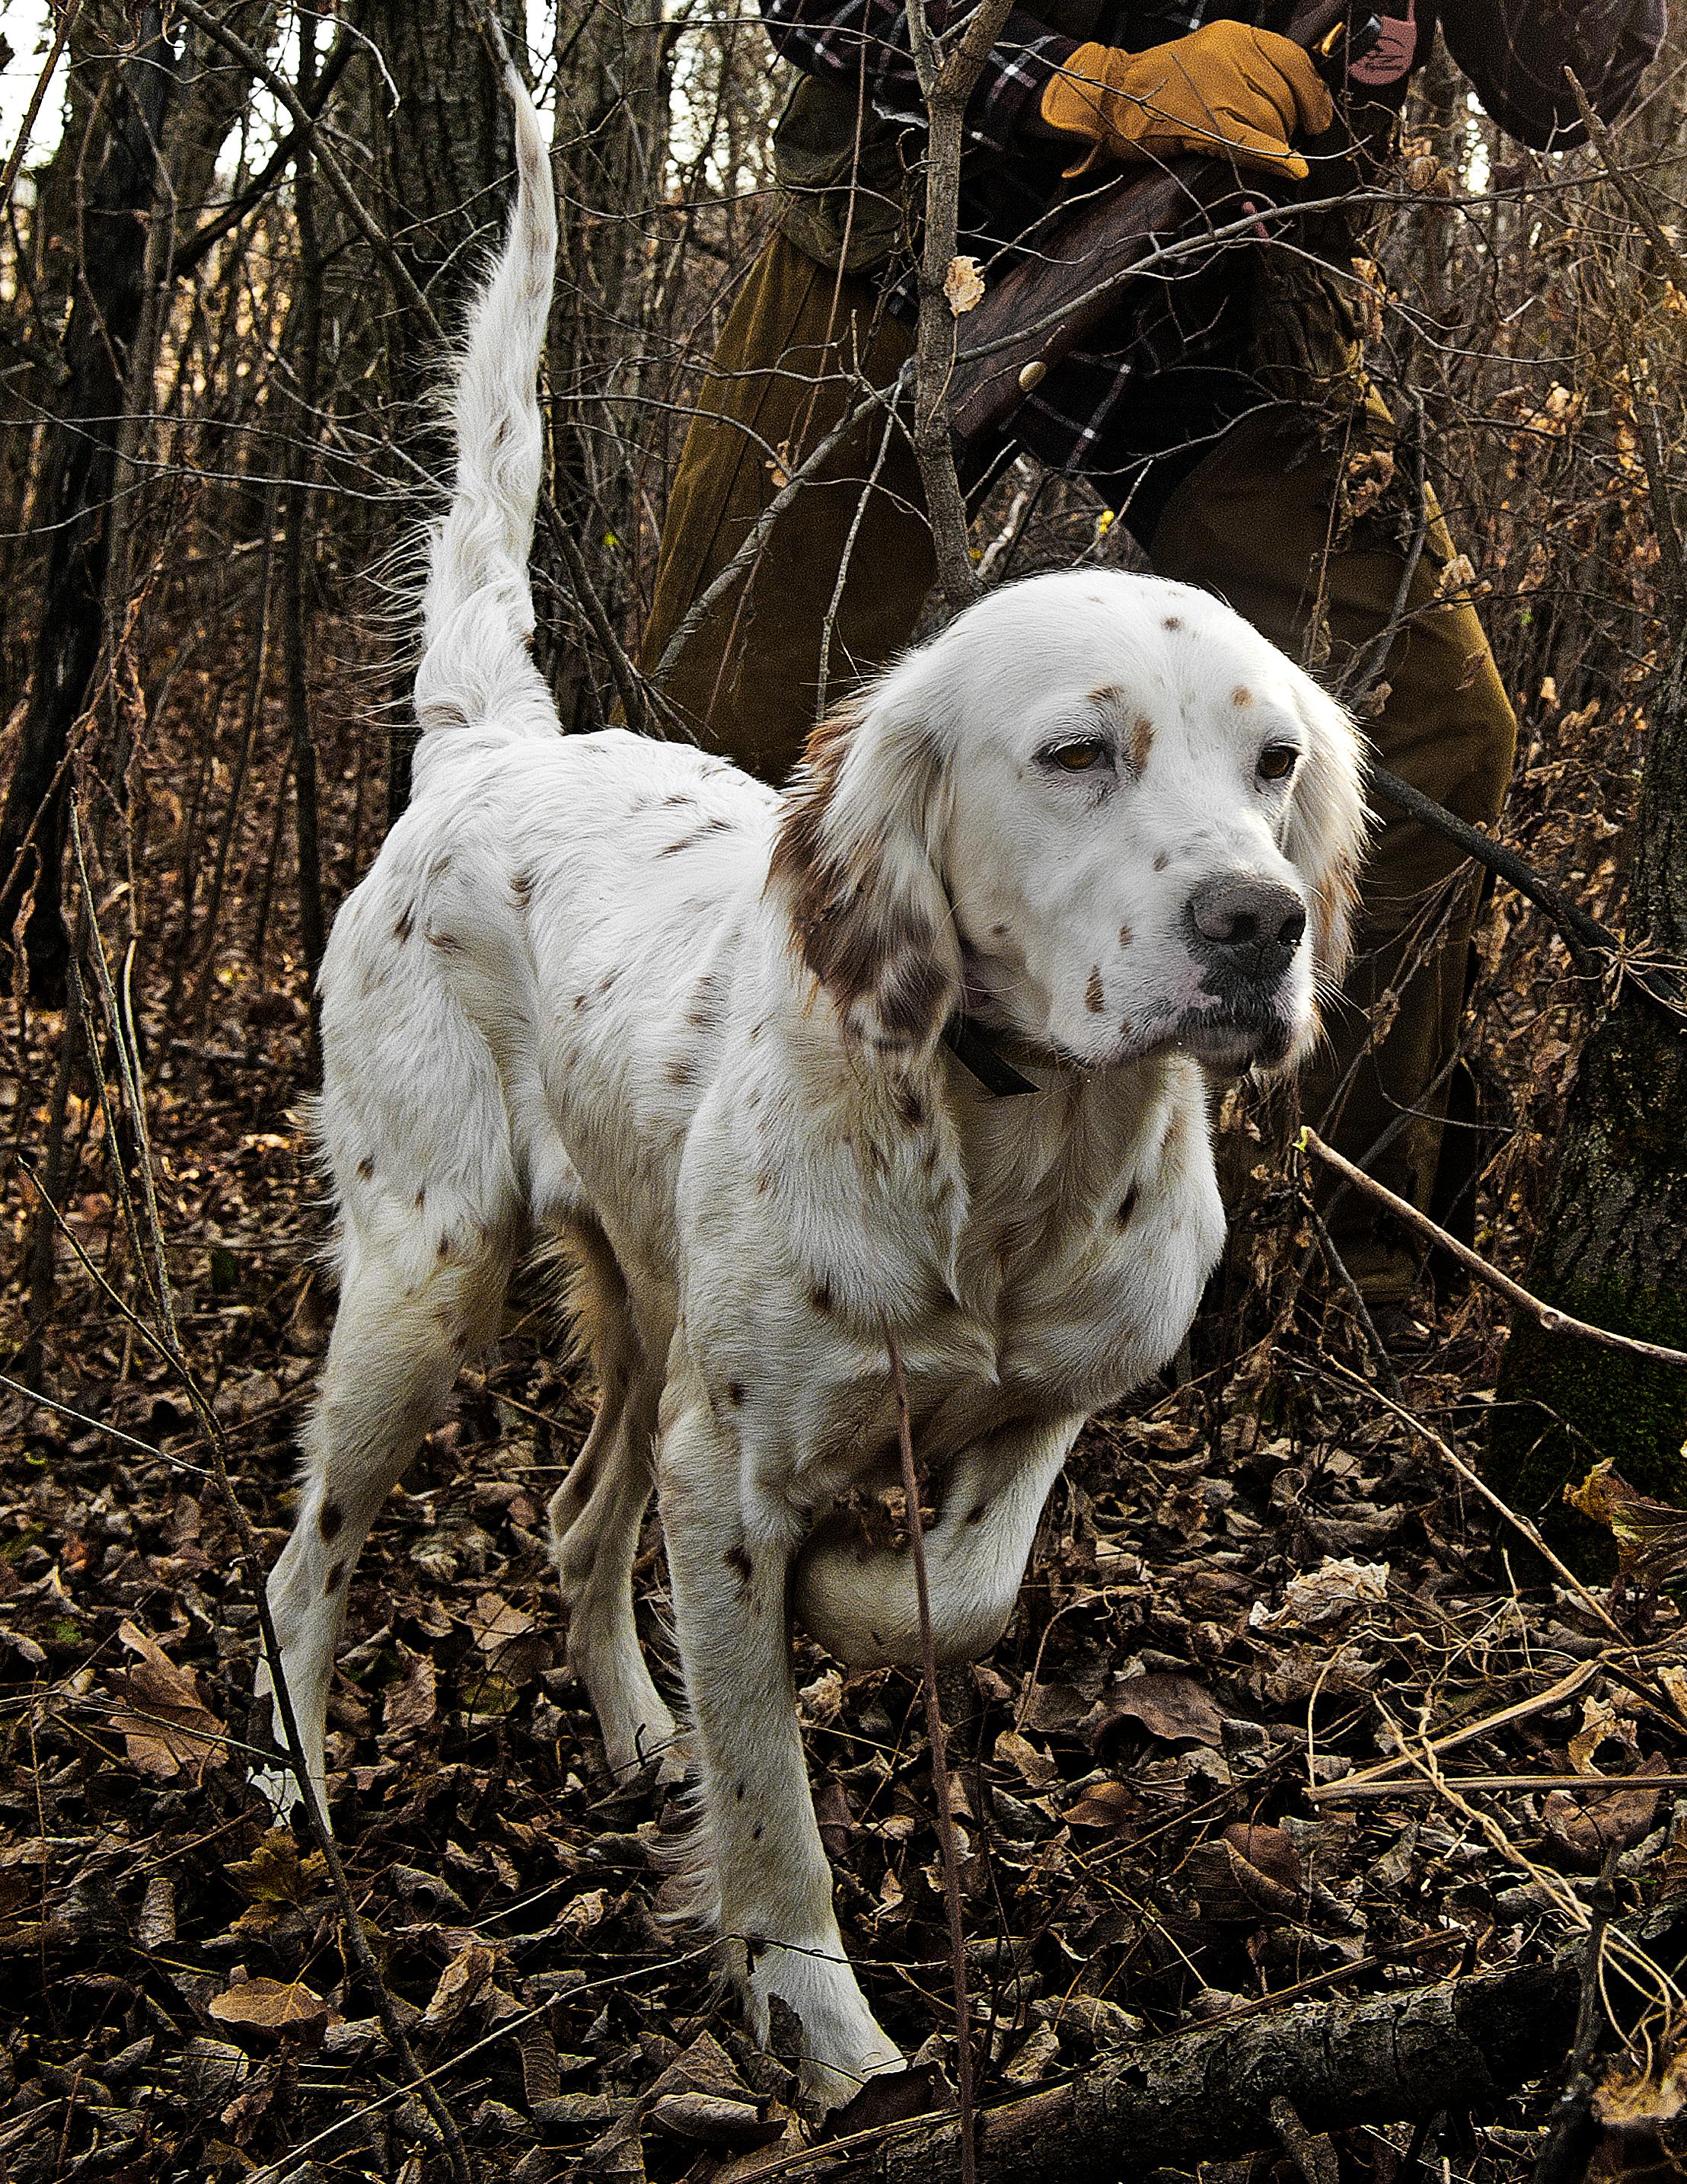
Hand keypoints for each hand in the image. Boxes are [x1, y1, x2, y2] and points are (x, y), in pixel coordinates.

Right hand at [1038, 21, 1335, 181]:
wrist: (1111, 98)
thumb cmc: (1162, 86)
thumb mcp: (1211, 60)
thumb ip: (1250, 72)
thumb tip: (1297, 100)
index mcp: (1236, 36)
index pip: (1294, 62)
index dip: (1312, 95)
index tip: (1318, 119)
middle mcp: (1231, 55)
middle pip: (1284, 97)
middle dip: (1289, 126)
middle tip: (1281, 143)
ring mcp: (1217, 89)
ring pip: (1271, 122)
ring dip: (1274, 145)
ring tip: (1261, 155)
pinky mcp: (1204, 123)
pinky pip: (1251, 142)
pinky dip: (1275, 158)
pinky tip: (1294, 169)